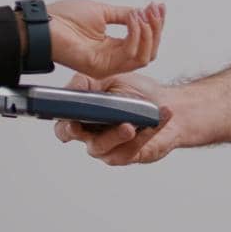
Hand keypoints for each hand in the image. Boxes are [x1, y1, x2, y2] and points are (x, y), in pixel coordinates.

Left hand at [47, 0, 164, 78]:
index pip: (143, 43)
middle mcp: (111, 58)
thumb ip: (124, 15)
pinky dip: (136, 36)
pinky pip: (129, 56)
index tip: (159, 7)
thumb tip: (145, 12)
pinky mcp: (101, 67)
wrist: (43, 25)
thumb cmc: (62, 19)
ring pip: (143, 57)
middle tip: (155, 10)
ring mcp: (106, 65)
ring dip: (149, 33)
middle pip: (148, 52)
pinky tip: (133, 21)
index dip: (155, 25)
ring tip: (143, 15)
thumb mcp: (102, 11)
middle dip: (156, 29)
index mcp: (111, 47)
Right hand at [54, 72, 184, 164]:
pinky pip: (135, 147)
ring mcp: (111, 148)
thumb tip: (73, 89)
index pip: (64, 128)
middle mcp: (93, 136)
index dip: (65, 128)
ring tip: (130, 125)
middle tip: (91, 126)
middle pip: (87, 142)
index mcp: (82, 118)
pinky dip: (148, 131)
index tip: (72, 121)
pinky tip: (160, 115)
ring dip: (118, 136)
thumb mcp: (108, 78)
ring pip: (108, 148)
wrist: (167, 102)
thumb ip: (87, 82)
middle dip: (92, 136)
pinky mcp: (132, 154)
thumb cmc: (134, 90)